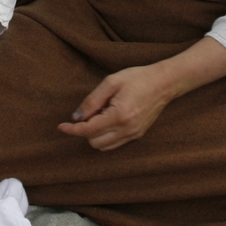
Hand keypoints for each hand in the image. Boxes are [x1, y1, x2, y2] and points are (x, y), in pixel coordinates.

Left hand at [57, 65, 176, 150]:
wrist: (164, 82)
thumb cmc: (137, 78)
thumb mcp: (111, 82)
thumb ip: (92, 101)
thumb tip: (77, 117)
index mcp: (119, 115)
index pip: (88, 130)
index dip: (72, 129)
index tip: (61, 126)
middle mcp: (127, 129)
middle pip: (94, 142)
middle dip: (84, 130)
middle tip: (86, 113)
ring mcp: (133, 134)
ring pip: (104, 146)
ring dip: (94, 135)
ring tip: (98, 115)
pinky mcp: (137, 135)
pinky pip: (114, 144)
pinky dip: (105, 137)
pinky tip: (106, 121)